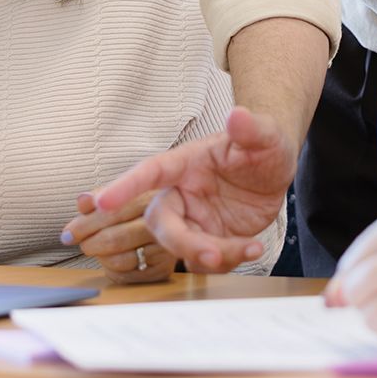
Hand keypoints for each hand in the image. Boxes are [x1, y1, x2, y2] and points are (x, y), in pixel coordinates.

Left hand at [62, 190, 174, 283]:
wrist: (175, 223)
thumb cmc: (139, 208)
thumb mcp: (122, 194)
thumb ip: (100, 197)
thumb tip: (82, 202)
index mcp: (152, 197)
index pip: (111, 213)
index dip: (85, 224)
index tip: (68, 233)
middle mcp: (163, 224)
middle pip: (114, 238)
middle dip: (89, 242)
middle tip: (81, 243)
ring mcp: (164, 249)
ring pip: (119, 259)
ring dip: (100, 256)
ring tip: (97, 248)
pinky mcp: (163, 269)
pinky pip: (127, 276)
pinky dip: (112, 269)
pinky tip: (112, 259)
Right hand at [83, 107, 290, 271]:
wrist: (276, 173)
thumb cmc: (263, 147)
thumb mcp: (266, 136)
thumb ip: (251, 129)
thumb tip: (238, 115)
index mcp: (186, 163)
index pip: (150, 171)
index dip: (124, 185)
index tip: (101, 202)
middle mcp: (182, 193)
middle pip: (160, 221)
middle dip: (181, 242)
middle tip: (212, 253)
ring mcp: (193, 219)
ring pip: (183, 248)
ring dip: (211, 257)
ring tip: (250, 248)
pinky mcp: (208, 240)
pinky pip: (206, 261)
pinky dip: (228, 262)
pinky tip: (253, 248)